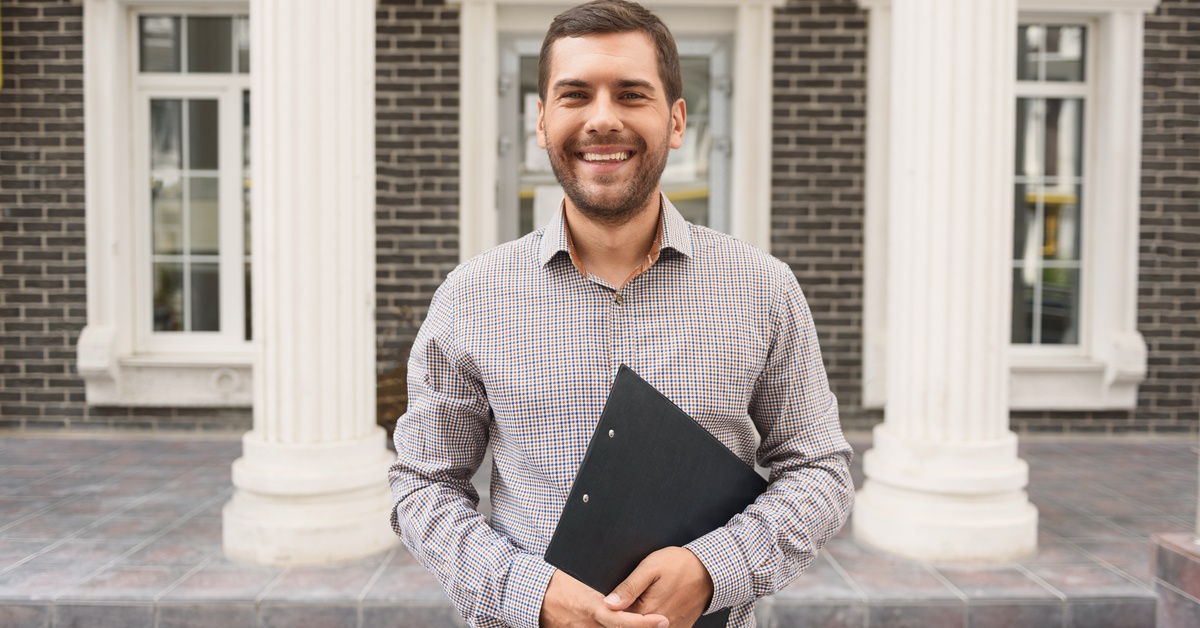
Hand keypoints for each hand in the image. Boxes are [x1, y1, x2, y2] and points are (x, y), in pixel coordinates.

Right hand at [540, 569, 668, 627]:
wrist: (537, 597)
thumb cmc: (562, 582)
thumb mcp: (583, 576)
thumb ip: (607, 581)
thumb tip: (628, 573)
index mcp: (593, 608)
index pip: (622, 621)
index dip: (643, 623)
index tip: (661, 620)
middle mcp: (590, 626)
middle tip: (663, 623)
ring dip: (630, 627)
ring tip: (651, 623)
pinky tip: (630, 623)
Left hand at [602, 547, 712, 627]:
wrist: (709, 570)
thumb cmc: (679, 565)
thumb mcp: (650, 568)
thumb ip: (628, 588)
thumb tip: (609, 604)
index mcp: (647, 611)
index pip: (619, 621)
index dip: (612, 612)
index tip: (611, 602)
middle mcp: (659, 626)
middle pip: (632, 627)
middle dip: (625, 617)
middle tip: (630, 598)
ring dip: (640, 621)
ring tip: (646, 599)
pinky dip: (655, 624)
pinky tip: (656, 607)